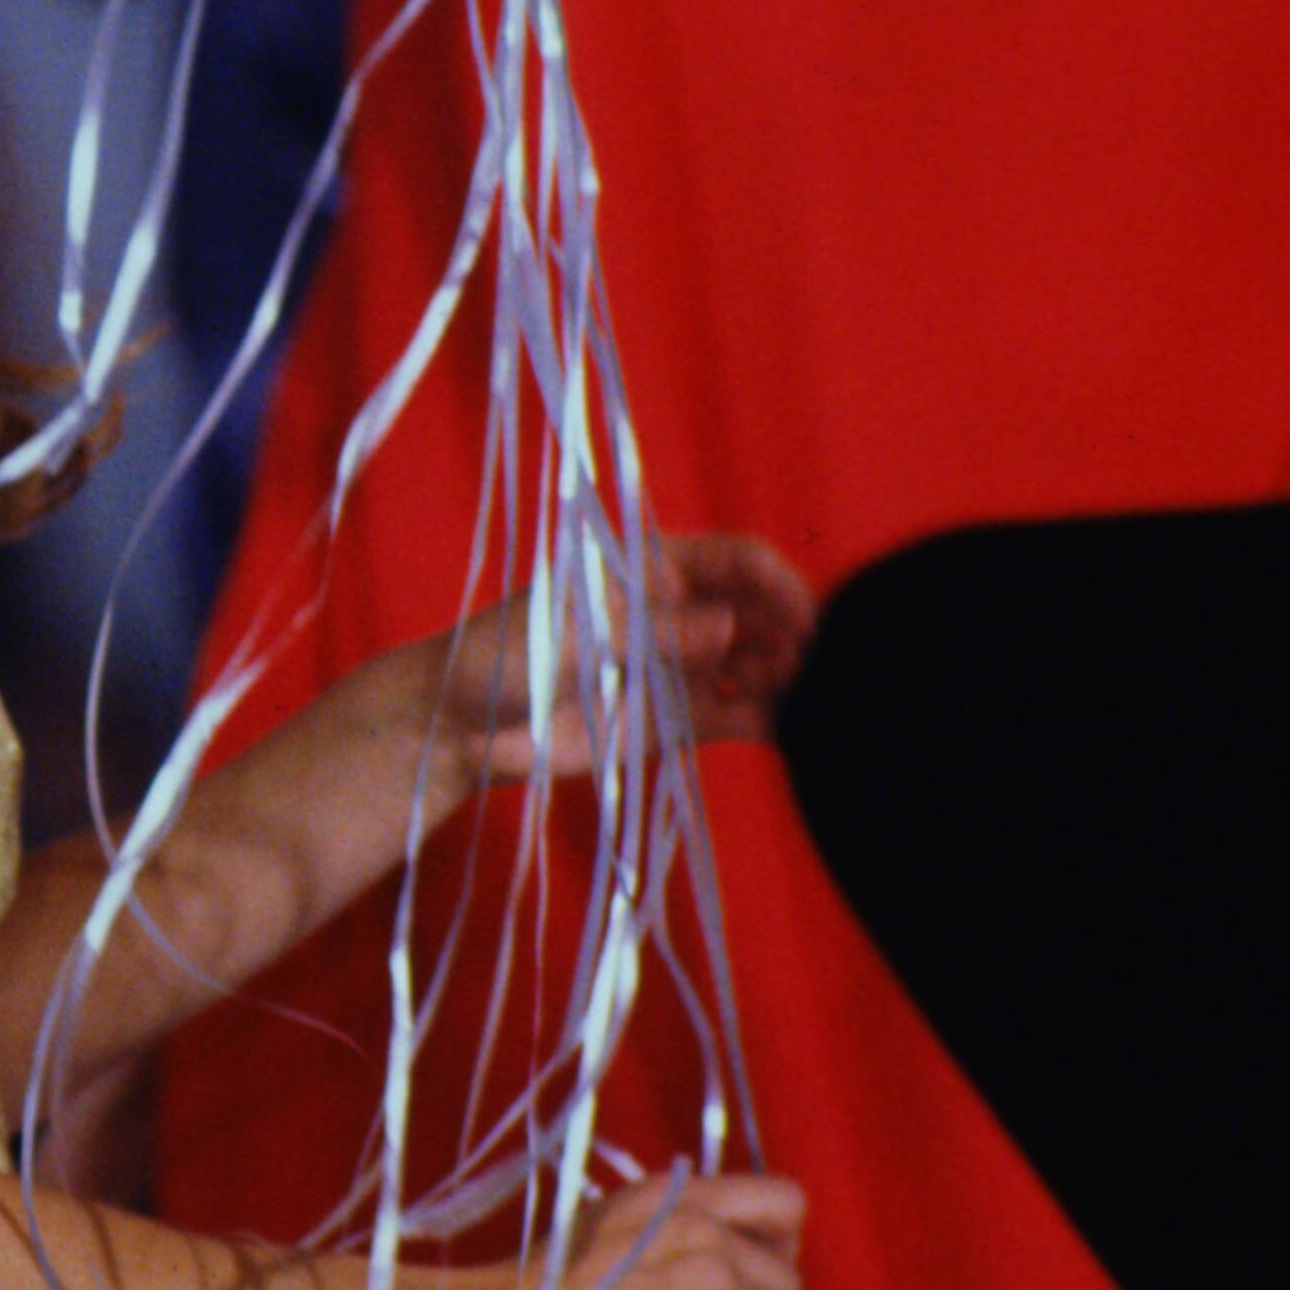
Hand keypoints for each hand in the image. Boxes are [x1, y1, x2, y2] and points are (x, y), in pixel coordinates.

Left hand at [402, 530, 819, 789]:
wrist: (463, 726)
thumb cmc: (508, 653)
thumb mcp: (579, 631)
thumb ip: (656, 630)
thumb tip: (728, 626)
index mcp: (653, 567)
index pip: (736, 559)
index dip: (778, 582)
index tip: (809, 617)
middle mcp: (678, 612)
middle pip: (758, 611)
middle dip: (795, 632)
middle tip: (825, 667)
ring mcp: (681, 667)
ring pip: (757, 664)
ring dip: (790, 678)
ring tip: (814, 702)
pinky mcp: (677, 720)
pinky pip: (739, 714)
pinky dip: (772, 719)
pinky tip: (798, 730)